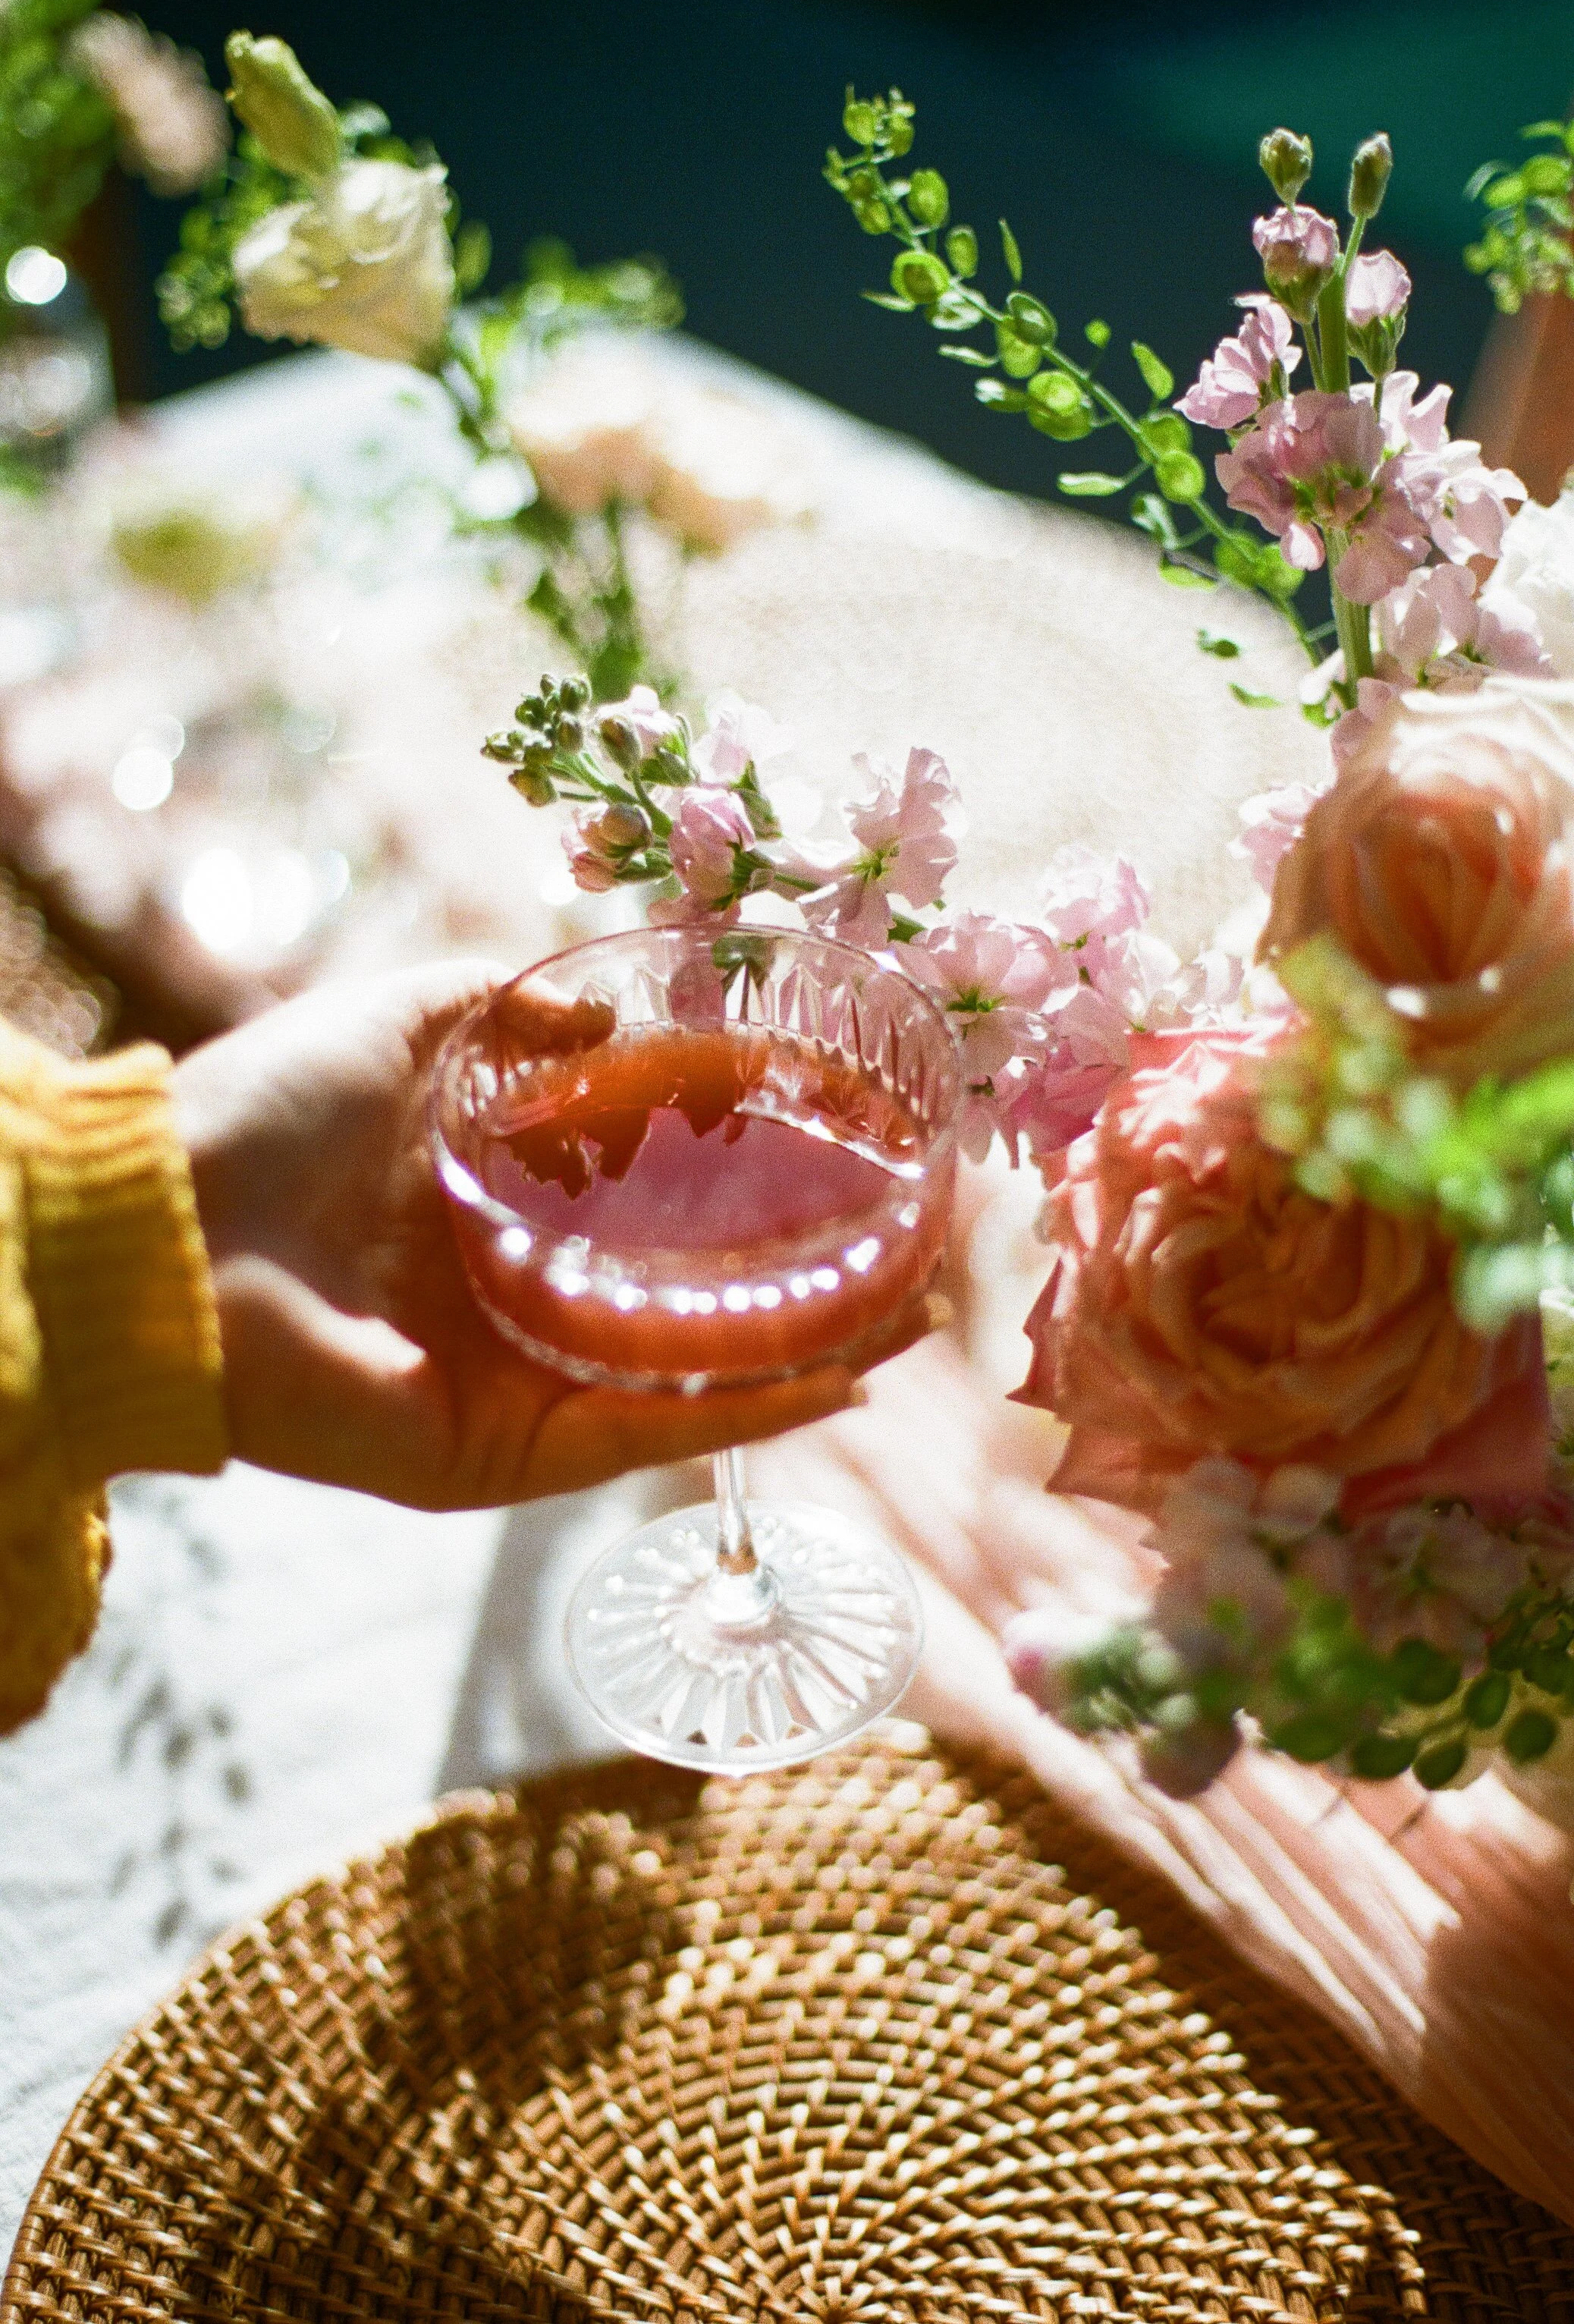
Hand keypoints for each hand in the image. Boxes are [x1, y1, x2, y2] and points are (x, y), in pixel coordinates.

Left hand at [172, 960, 943, 1510]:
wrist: (174, 1226)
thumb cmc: (270, 1114)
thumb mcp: (403, 1019)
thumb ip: (507, 1006)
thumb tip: (617, 1017)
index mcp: (502, 1207)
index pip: (660, 1205)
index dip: (756, 1185)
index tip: (850, 1157)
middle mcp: (526, 1299)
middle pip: (697, 1304)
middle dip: (811, 1289)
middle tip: (915, 1258)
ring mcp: (523, 1383)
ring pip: (695, 1379)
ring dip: (810, 1358)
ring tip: (912, 1323)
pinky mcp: (505, 1453)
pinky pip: (646, 1431)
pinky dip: (744, 1413)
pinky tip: (836, 1378)